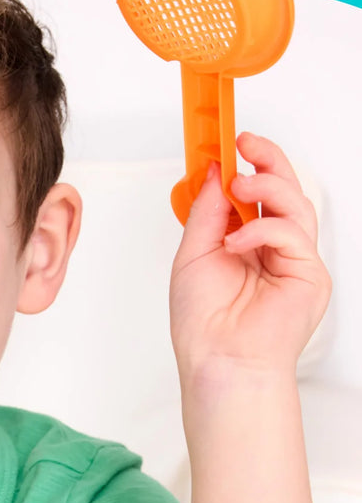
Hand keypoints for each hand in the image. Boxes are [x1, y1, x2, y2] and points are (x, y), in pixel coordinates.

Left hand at [170, 133, 330, 378]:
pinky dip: (263, 229)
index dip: (249, 163)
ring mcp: (294, 260)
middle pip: (285, 190)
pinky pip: (293, 234)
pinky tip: (237, 242)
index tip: (232, 142)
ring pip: (296, 205)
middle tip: (247, 143)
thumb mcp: (194, 252)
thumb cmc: (203, 320)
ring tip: (240, 183)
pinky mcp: (309, 275)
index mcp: (245, 240)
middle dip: (269, 160)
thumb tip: (216, 171)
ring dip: (268, 185)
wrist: (217, 360)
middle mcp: (272, 247)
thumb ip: (208, 211)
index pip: (256, 193)